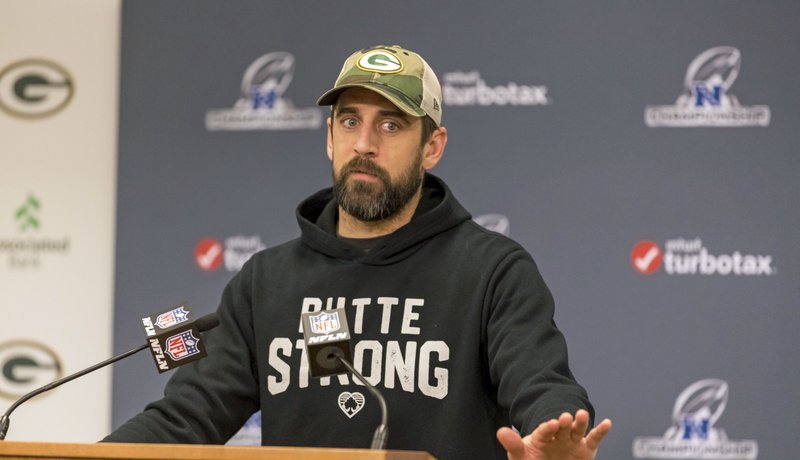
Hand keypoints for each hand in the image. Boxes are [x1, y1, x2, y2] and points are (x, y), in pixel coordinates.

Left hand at [496, 409, 611, 459]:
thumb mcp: (522, 458)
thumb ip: (514, 446)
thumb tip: (500, 431)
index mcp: (541, 436)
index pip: (544, 431)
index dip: (547, 427)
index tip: (551, 424)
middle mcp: (558, 436)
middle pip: (562, 427)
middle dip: (564, 422)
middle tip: (566, 417)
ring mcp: (572, 441)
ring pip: (577, 430)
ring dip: (581, 422)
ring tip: (582, 414)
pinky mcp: (586, 449)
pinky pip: (594, 439)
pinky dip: (601, 431)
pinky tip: (607, 423)